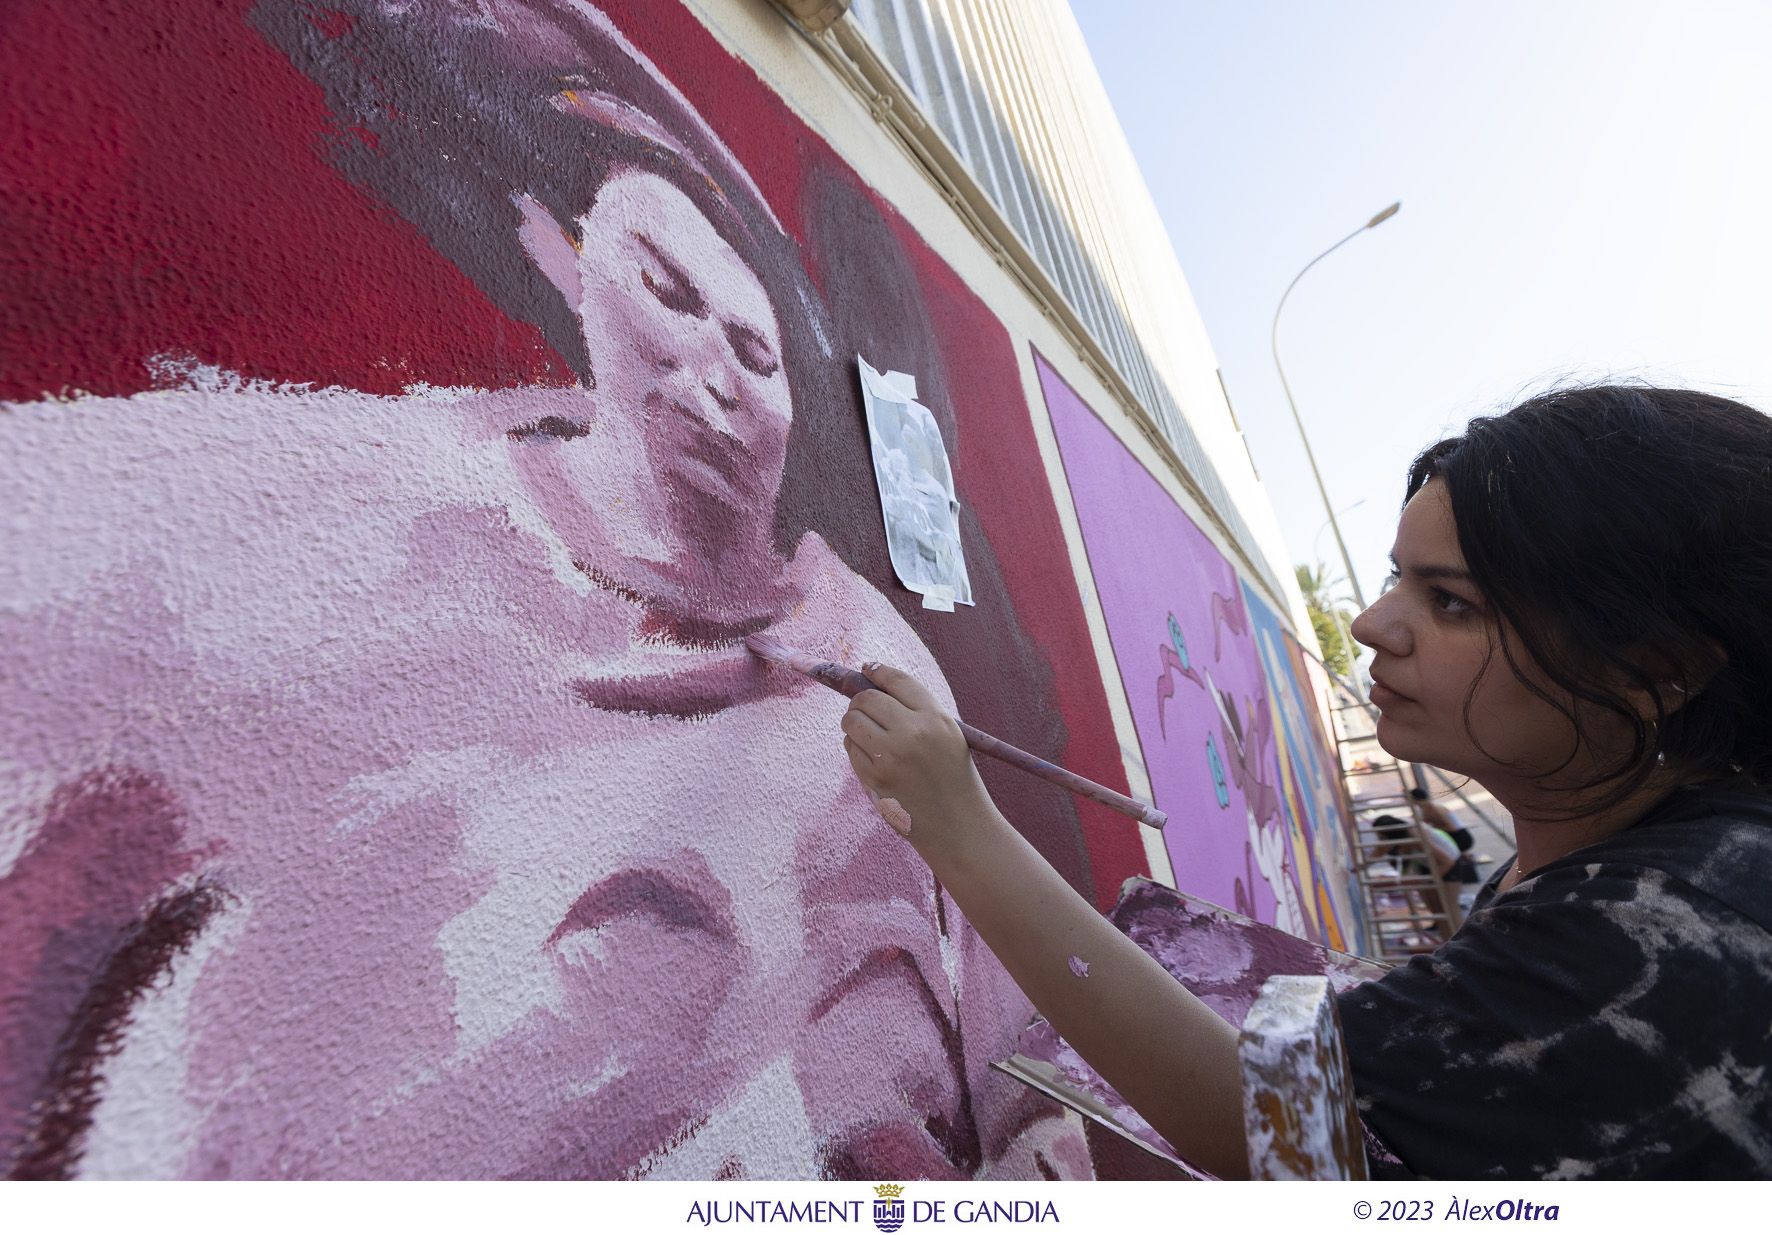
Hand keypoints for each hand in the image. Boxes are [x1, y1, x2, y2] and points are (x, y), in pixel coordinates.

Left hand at [840, 662, 986, 844]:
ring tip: (869, 736)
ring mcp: (891, 756)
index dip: (878, 671)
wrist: (959, 826)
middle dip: (860, 701)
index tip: (868, 668)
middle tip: (865, 709)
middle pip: (867, 698)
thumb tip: (874, 684)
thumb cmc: (954, 777)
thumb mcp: (948, 736)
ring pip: (852, 721)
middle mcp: (913, 732)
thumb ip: (918, 711)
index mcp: (936, 718)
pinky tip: (874, 759)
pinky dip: (855, 748)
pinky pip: (850, 748)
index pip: (898, 681)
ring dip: (854, 724)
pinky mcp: (874, 777)